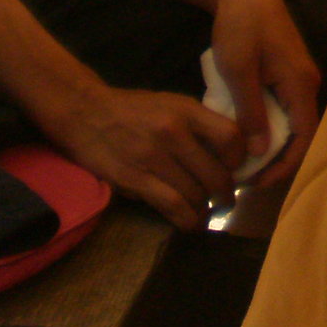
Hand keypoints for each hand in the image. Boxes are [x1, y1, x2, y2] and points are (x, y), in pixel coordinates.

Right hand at [34, 79, 246, 229]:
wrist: (87, 114)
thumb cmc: (134, 109)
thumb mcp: (172, 104)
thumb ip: (198, 124)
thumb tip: (227, 152)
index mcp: (186, 110)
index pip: (230, 136)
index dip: (240, 158)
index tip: (237, 168)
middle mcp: (173, 133)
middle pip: (216, 173)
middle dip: (227, 193)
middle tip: (227, 200)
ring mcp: (153, 158)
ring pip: (196, 194)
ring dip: (207, 209)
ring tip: (208, 212)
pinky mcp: (135, 180)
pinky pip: (172, 206)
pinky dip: (187, 219)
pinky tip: (191, 222)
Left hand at [205, 0, 321, 191]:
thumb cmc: (240, 26)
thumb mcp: (238, 71)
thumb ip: (250, 112)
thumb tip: (261, 152)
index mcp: (300, 83)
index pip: (304, 136)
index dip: (284, 165)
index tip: (257, 184)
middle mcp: (306, 82)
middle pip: (299, 132)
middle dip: (275, 159)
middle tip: (244, 179)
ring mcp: (297, 75)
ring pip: (290, 120)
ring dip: (270, 143)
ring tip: (241, 162)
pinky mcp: (285, 71)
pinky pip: (282, 107)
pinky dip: (266, 125)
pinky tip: (244, 134)